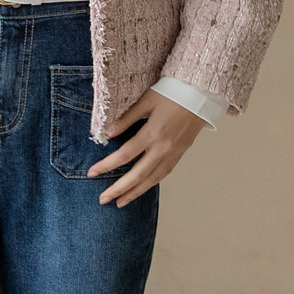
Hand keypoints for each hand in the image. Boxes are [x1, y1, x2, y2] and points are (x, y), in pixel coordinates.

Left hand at [86, 91, 206, 207]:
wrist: (202, 93)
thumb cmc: (173, 92)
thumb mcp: (146, 100)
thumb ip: (127, 118)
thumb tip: (109, 133)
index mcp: (152, 133)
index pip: (124, 155)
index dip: (106, 165)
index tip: (91, 173)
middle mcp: (163, 147)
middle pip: (137, 174)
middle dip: (119, 189)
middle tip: (103, 200)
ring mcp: (173, 152)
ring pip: (152, 179)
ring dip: (135, 192)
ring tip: (121, 202)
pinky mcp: (181, 153)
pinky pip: (164, 173)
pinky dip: (151, 183)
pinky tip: (142, 188)